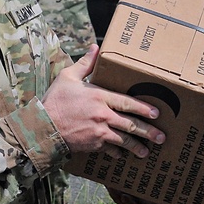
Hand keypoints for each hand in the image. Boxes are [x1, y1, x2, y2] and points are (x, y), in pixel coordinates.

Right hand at [42, 45, 164, 158]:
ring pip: (123, 140)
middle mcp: (102, 115)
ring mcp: (99, 132)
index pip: (127, 103)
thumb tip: (95, 48)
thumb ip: (85, 63)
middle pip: (131, 124)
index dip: (143, 108)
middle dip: (148, 131)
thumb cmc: (54, 101)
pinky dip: (117, 152)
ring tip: (147, 152)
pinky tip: (123, 155)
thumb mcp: (68, 77)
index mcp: (99, 96)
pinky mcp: (93, 144)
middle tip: (161, 137)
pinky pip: (109, 149)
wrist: (43, 127)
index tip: (156, 113)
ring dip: (137, 146)